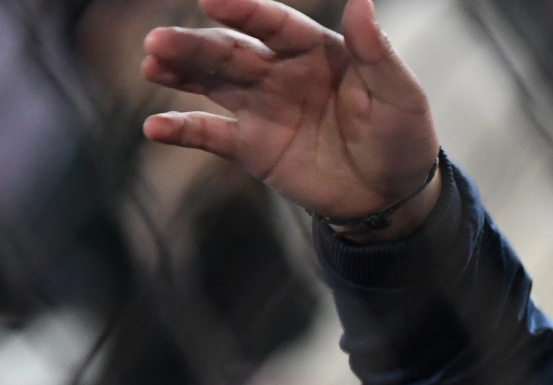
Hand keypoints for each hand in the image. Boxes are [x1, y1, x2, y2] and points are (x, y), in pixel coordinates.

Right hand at [141, 0, 440, 232]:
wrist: (392, 196)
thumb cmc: (401, 136)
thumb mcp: (399, 94)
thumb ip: (377, 52)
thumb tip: (362, 2)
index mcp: (315, 50)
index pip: (273, 24)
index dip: (243, 11)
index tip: (211, 0)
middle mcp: (281, 72)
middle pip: (231, 51)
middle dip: (194, 44)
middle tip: (158, 40)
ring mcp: (262, 108)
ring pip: (212, 83)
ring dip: (180, 72)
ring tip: (151, 63)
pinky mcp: (252, 147)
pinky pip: (211, 134)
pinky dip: (181, 130)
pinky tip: (155, 127)